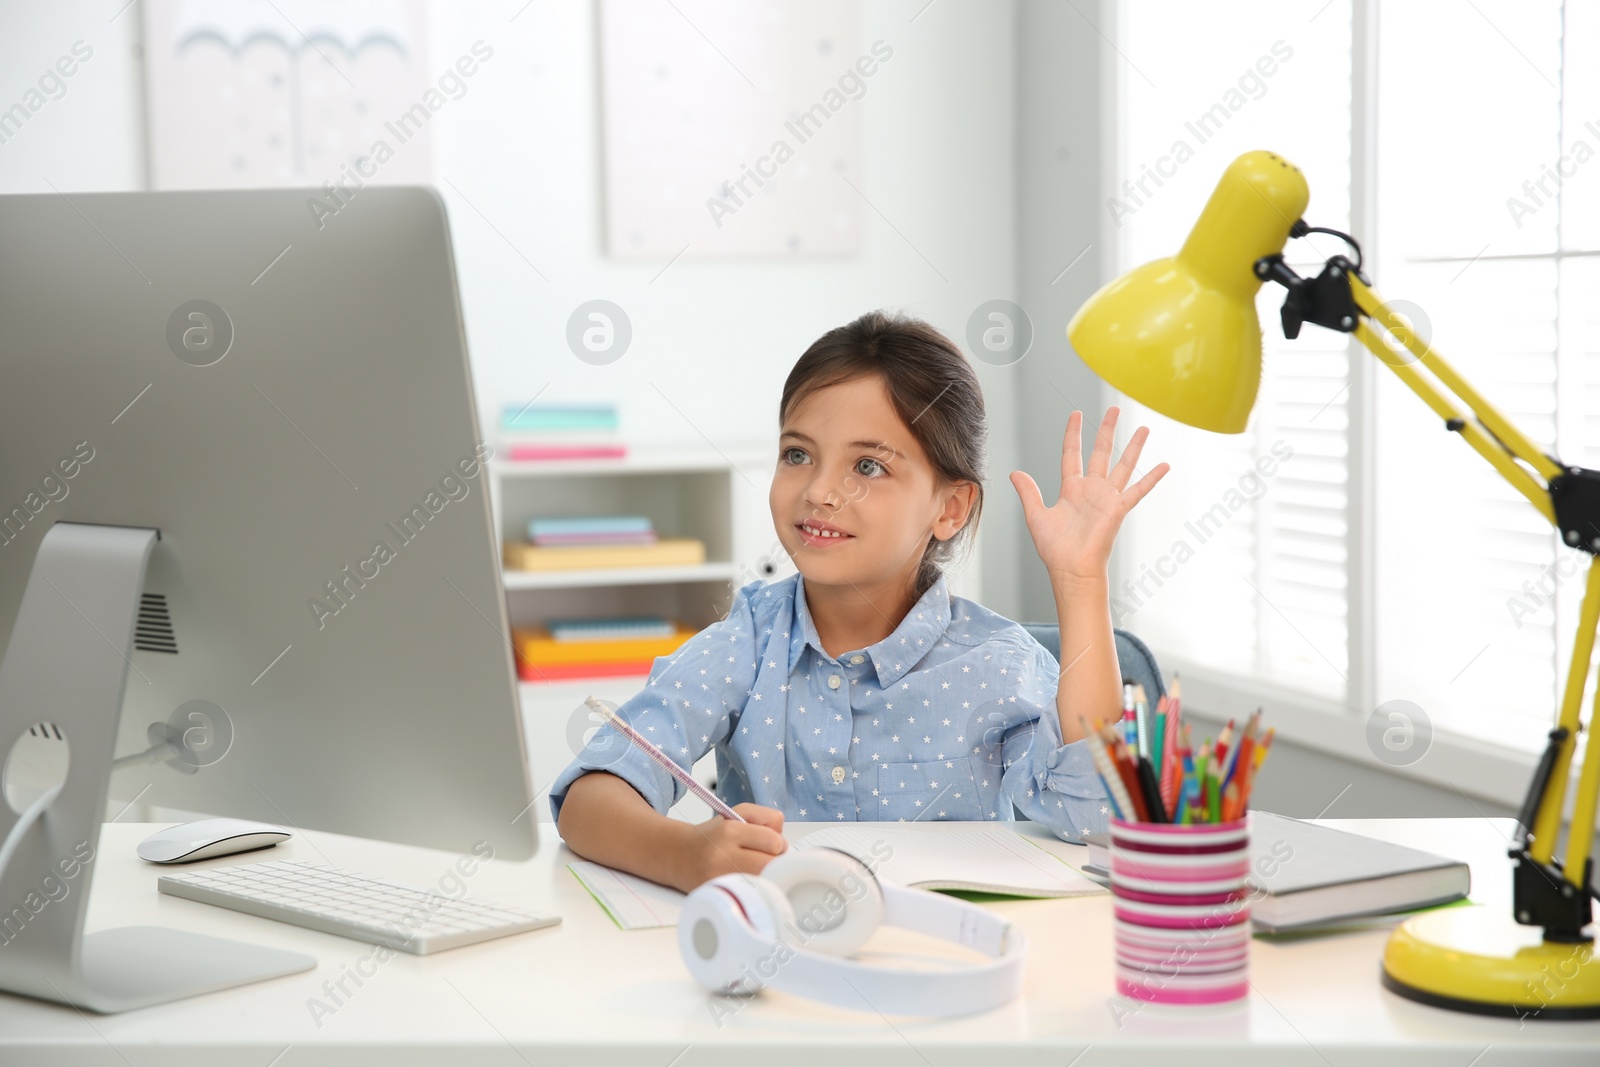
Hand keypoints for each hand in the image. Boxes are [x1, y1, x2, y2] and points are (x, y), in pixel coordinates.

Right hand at [673, 802, 787, 891]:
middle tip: (765, 857)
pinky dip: (753, 889)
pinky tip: (745, 881)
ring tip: (753, 868)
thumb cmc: (713, 835)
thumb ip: (766, 817)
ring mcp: (718, 881)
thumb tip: (784, 844)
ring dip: (765, 875)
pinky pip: (749, 895)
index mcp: (728, 832)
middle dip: (773, 861)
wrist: (678, 855)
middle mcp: (721, 857)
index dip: (777, 843)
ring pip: (762, 882)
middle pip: (770, 865)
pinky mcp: (718, 898)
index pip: (773, 841)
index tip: (771, 844)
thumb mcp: (737, 813)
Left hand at [1009, 407, 1168, 584]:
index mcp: (1071, 489)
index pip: (1072, 454)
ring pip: (1122, 465)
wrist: (1071, 569)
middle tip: (1113, 409)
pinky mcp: (1118, 509)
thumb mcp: (1036, 515)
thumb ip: (1029, 492)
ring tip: (1143, 427)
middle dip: (1106, 430)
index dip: (1073, 434)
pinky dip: (1151, 478)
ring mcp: (1107, 498)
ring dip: (1133, 446)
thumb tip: (1014, 473)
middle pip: (1101, 452)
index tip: (1076, 414)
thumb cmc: (1055, 549)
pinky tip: (1165, 465)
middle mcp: (1091, 490)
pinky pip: (1138, 490)